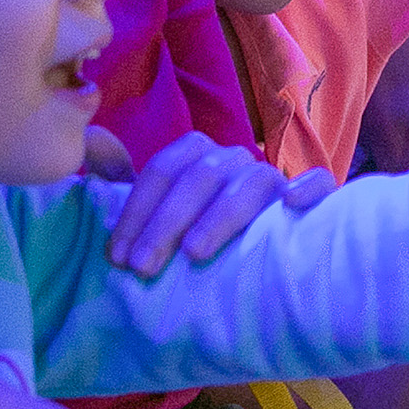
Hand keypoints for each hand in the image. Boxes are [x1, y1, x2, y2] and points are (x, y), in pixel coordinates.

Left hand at [104, 130, 335, 277]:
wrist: (262, 259)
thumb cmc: (198, 234)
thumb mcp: (157, 210)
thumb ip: (120, 178)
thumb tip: (89, 140)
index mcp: (199, 157)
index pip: (165, 168)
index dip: (137, 210)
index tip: (118, 256)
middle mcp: (236, 161)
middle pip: (202, 176)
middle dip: (166, 221)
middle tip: (142, 267)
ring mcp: (275, 179)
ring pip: (253, 181)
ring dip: (221, 215)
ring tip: (195, 253)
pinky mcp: (315, 200)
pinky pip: (319, 184)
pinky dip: (309, 189)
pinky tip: (293, 206)